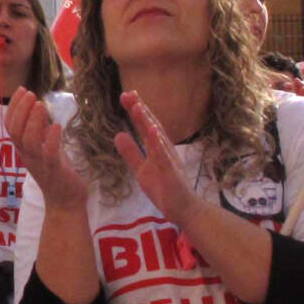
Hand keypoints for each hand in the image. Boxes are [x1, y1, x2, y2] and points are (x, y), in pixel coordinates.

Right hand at [9, 88, 85, 208]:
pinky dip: (51, 139)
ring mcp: (39, 163)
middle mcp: (27, 156)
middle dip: (20, 110)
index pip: (10, 126)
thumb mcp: (45, 147)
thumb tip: (37, 108)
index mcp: (23, 150)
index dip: (14, 107)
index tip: (22, 90)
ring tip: (40, 104)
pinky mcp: (54, 170)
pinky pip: (48, 154)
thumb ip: (40, 131)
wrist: (65, 202)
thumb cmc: (57, 173)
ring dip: (33, 120)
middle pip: (15, 131)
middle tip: (30, 93)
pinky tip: (56, 126)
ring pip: (28, 141)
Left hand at [113, 90, 197, 219]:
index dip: (136, 111)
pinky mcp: (171, 172)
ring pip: (158, 137)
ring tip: (137, 106)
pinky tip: (153, 132)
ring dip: (148, 121)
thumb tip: (118, 134)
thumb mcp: (141, 169)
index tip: (125, 96)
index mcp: (157, 147)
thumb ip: (131, 153)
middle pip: (152, 125)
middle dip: (140, 109)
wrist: (185, 210)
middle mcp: (164, 149)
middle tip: (128, 93)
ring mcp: (169, 159)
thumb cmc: (165, 189)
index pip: (145, 126)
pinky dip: (158, 144)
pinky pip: (164, 157)